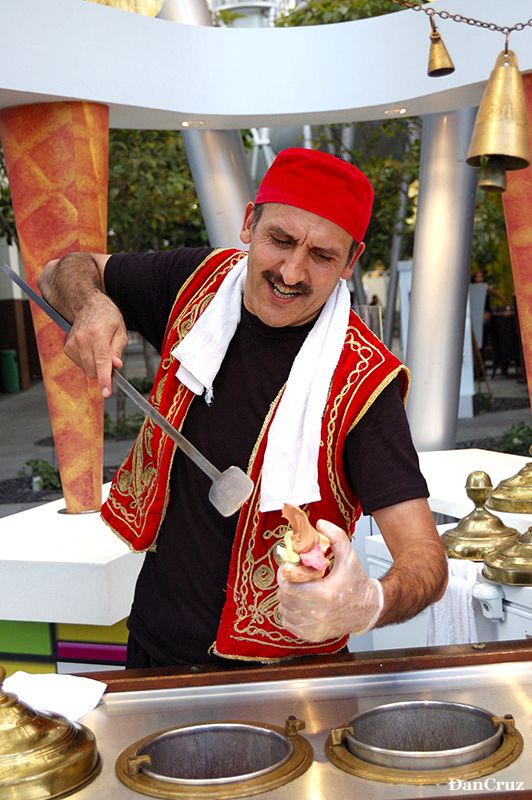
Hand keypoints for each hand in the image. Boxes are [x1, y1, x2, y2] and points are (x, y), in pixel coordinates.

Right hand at [64, 291, 127, 396]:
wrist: (88, 305)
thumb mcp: (121, 331)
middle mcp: (82, 340)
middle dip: (104, 372)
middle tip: (111, 360)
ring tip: (100, 349)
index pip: (102, 362)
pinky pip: (80, 365)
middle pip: (93, 370)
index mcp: (98, 335)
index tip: (106, 392)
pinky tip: (91, 349)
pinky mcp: (67, 347)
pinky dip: (88, 362)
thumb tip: (116, 366)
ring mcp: (72, 344)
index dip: (105, 379)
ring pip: (86, 369)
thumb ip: (118, 350)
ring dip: (95, 366)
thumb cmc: (107, 317)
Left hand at [277, 519, 382, 641]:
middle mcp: (318, 614)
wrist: (368, 609)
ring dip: (286, 598)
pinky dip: (290, 613)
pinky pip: (289, 623)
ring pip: (284, 611)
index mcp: (324, 595)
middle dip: (285, 585)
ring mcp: (314, 627)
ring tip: (297, 589)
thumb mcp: (349, 556)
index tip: (288, 568)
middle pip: (284, 598)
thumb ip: (336, 536)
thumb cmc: (357, 583)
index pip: (288, 586)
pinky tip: (300, 603)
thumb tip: (320, 524)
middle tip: (291, 577)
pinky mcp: (312, 636)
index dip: (284, 575)